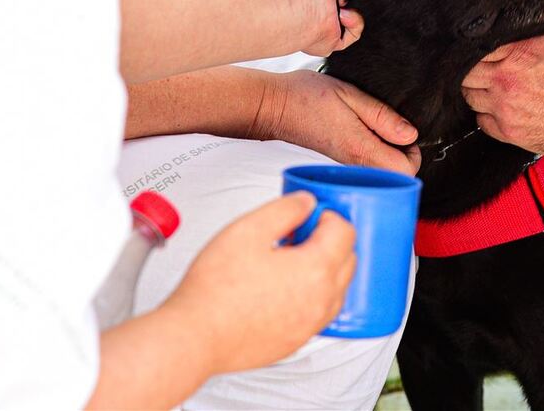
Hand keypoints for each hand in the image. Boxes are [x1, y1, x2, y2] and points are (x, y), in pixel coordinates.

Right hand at [163, 193, 355, 373]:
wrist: (194, 337)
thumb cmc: (215, 289)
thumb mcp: (249, 229)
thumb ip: (286, 209)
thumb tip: (307, 203)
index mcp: (316, 269)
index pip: (345, 231)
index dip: (327, 215)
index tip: (307, 215)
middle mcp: (321, 300)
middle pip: (348, 259)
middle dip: (330, 240)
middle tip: (298, 234)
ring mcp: (310, 324)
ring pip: (337, 288)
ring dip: (325, 268)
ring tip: (290, 260)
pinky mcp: (296, 341)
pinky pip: (319, 312)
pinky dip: (313, 295)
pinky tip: (284, 288)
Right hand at [253, 70, 420, 175]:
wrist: (273, 107)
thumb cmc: (306, 98)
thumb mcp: (350, 95)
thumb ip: (382, 116)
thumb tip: (410, 134)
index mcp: (360, 148)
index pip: (404, 171)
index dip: (413, 152)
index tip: (404, 132)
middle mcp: (355, 163)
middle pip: (396, 176)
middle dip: (403, 154)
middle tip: (392, 127)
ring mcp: (347, 165)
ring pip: (383, 171)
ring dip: (389, 150)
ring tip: (376, 124)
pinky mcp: (342, 160)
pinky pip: (368, 163)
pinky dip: (375, 149)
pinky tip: (364, 128)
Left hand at [462, 32, 543, 158]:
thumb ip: (528, 40)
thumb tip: (512, 36)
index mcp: (518, 51)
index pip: (477, 47)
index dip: (479, 50)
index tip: (484, 53)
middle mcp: (505, 78)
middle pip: (466, 73)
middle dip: (474, 71)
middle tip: (486, 72)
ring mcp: (504, 107)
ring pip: (470, 97)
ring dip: (479, 92)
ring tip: (496, 91)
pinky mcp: (509, 132)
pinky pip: (482, 122)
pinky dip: (488, 116)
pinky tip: (504, 111)